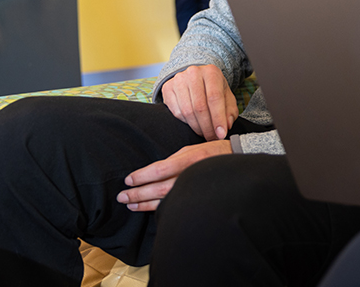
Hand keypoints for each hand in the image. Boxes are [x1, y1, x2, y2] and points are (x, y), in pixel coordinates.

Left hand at [117, 140, 231, 210]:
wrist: (237, 162)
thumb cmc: (212, 153)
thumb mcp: (192, 149)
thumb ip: (174, 159)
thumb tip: (153, 170)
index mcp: (189, 159)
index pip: (160, 169)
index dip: (142, 176)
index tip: (128, 180)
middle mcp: (191, 175)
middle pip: (159, 187)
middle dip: (138, 193)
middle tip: (122, 197)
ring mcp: (194, 189)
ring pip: (165, 200)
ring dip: (145, 204)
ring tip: (130, 205)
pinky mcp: (197, 198)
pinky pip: (175, 206)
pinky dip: (159, 208)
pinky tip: (148, 209)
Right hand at [160, 64, 239, 140]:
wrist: (196, 79)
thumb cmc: (213, 90)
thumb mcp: (226, 97)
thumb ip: (229, 112)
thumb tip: (226, 126)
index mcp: (211, 72)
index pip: (214, 98)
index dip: (218, 118)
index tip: (221, 134)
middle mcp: (193, 73)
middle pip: (200, 106)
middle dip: (207, 127)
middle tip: (212, 138)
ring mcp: (178, 80)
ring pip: (187, 111)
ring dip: (197, 127)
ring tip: (204, 133)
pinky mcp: (167, 88)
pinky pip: (176, 112)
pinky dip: (186, 123)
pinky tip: (194, 124)